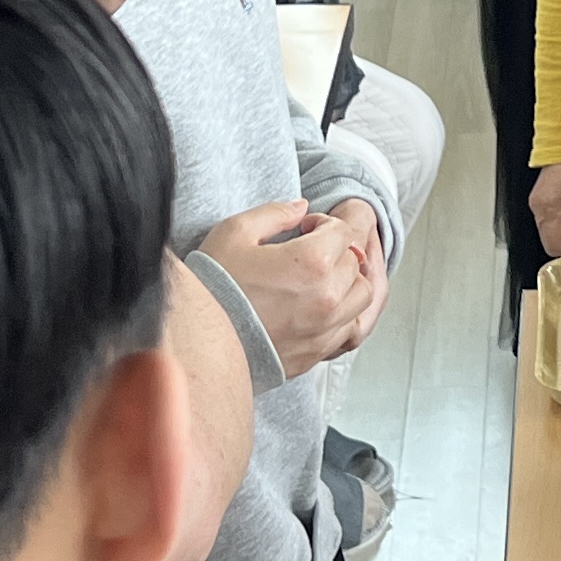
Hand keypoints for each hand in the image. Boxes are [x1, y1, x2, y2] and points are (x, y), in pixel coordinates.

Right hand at [200, 201, 380, 371]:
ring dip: (349, 282)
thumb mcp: (235, 233)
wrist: (198, 343)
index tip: (307, 229)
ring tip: (323, 278)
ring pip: (361, 297)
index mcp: (312, 262)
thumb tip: (300, 207)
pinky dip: (345, 315)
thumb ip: (274, 213)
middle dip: (337, 250)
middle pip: (355, 262)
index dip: (325, 224)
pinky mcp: (316, 353)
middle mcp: (327, 297)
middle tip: (313, 250)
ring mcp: (324, 329)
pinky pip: (350, 330)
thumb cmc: (212, 289)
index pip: (344, 232)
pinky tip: (324, 308)